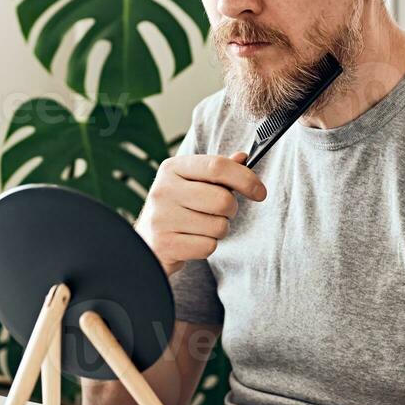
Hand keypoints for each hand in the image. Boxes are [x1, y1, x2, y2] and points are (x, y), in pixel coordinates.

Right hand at [135, 151, 266, 276]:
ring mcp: (162, 218)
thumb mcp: (191, 183)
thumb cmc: (176, 210)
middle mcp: (164, 189)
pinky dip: (207, 246)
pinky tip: (191, 241)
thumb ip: (217, 171)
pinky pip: (208, 246)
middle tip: (220, 213)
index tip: (260, 192)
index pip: (217, 166)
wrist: (144, 244)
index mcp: (172, 168)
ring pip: (219, 226)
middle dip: (231, 210)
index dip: (246, 178)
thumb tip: (243, 157)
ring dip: (218, 230)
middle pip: (223, 199)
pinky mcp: (165, 244)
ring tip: (200, 227)